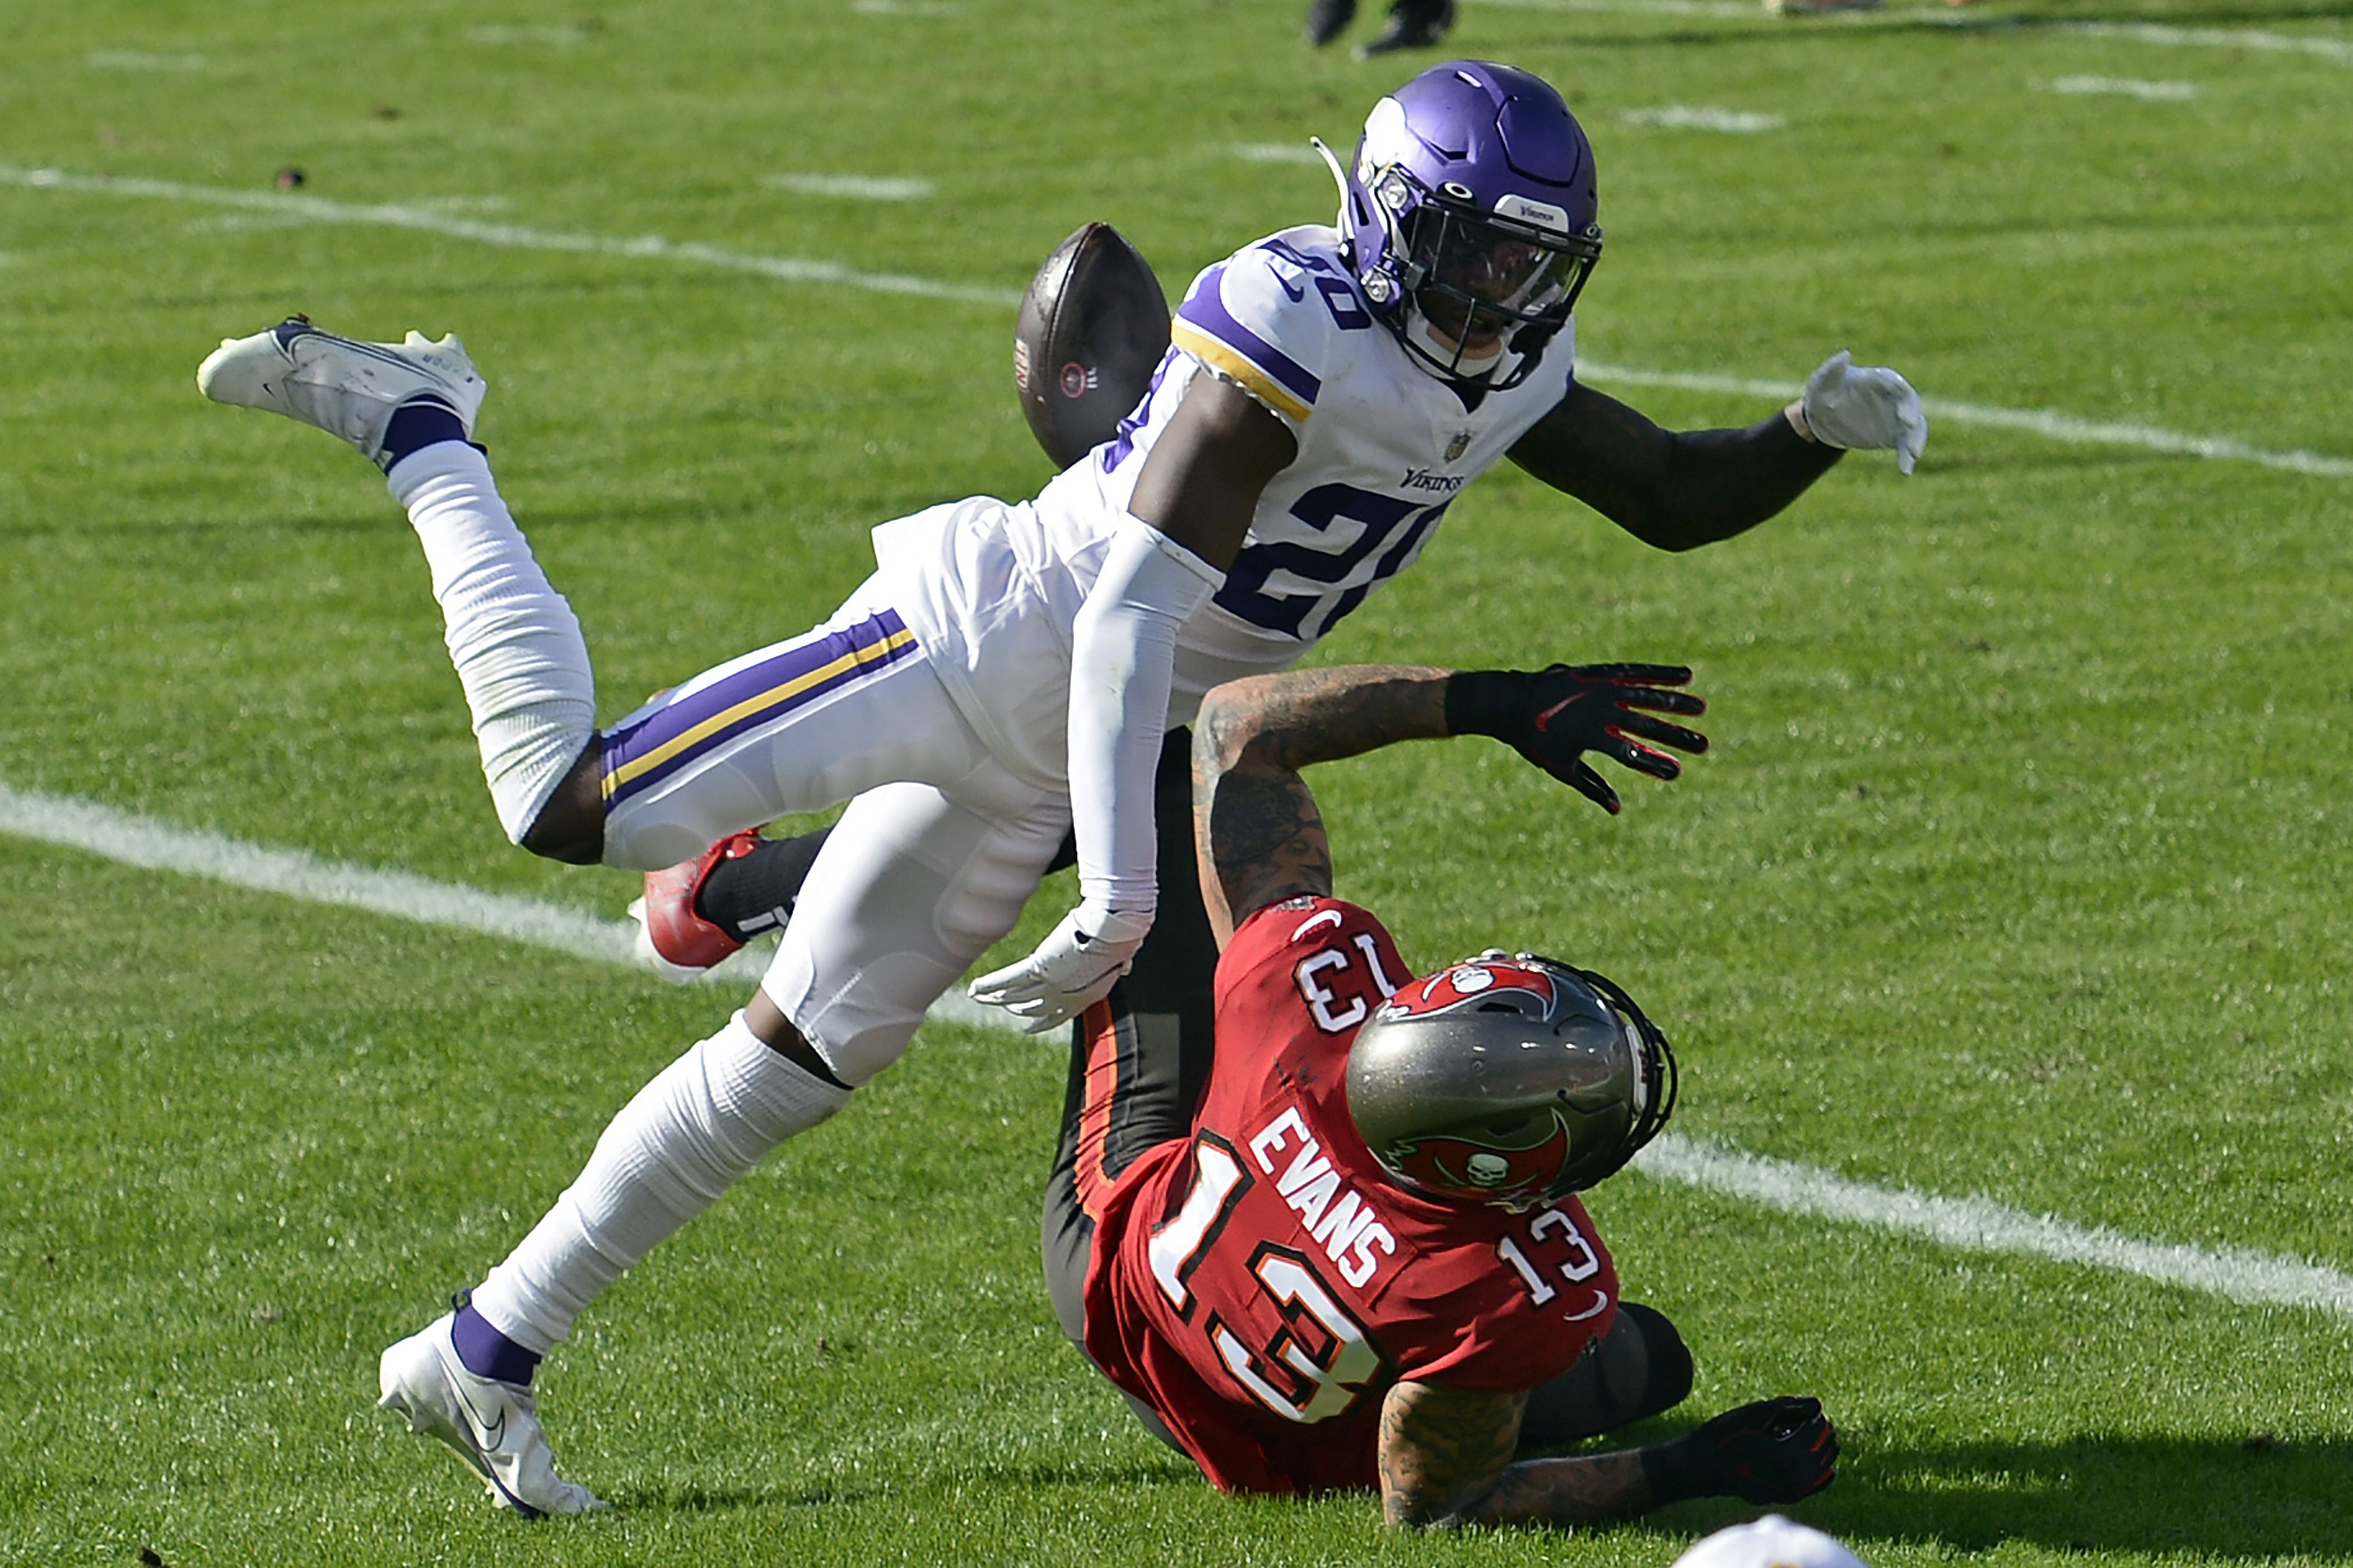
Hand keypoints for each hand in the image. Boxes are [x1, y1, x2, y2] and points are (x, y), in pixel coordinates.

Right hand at [967, 905, 1152, 1033]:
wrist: (1112, 931)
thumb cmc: (1119, 940)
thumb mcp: (1120, 960)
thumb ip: (1117, 967)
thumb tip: (1125, 965)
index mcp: (1084, 998)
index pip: (1057, 1017)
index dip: (1040, 1024)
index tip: (1027, 1029)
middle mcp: (1064, 997)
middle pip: (1032, 1007)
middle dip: (1016, 1008)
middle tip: (1004, 1005)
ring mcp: (1049, 984)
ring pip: (1015, 995)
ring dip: (995, 997)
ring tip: (979, 997)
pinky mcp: (1037, 968)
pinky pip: (1007, 980)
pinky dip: (989, 985)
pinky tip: (974, 989)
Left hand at [1445, 664, 1707, 814]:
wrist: (1511, 700)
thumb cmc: (1536, 740)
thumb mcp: (1561, 767)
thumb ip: (1592, 787)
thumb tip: (1617, 809)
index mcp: (1588, 736)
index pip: (1629, 752)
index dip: (1654, 763)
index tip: (1678, 771)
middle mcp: (1597, 710)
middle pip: (1645, 724)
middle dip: (1676, 736)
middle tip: (1704, 745)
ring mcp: (1599, 688)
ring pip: (1645, 694)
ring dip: (1675, 701)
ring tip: (1701, 708)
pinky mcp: (1600, 672)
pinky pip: (1635, 672)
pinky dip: (1659, 673)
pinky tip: (1685, 675)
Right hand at [1667, 1396, 1838, 1504]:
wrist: (1703, 1466)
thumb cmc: (1725, 1436)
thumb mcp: (1754, 1414)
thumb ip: (1787, 1407)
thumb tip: (1817, 1405)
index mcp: (1785, 1455)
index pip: (1813, 1434)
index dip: (1817, 1420)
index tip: (1818, 1412)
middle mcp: (1791, 1477)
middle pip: (1819, 1453)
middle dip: (1824, 1437)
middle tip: (1825, 1424)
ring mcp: (1787, 1491)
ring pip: (1819, 1472)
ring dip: (1825, 1454)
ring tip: (1824, 1440)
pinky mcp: (1782, 1498)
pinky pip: (1811, 1490)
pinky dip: (1822, 1479)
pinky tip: (1829, 1470)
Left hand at [1801, 350, 1926, 474]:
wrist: (1823, 418)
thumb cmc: (1823, 393)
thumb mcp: (1821, 382)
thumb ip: (1832, 369)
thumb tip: (1844, 354)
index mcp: (1878, 380)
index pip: (1892, 381)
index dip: (1898, 387)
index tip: (1900, 393)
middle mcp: (1892, 397)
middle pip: (1909, 402)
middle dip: (1911, 412)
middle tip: (1909, 423)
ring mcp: (1896, 416)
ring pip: (1914, 426)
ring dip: (1916, 439)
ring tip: (1913, 453)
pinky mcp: (1894, 435)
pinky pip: (1905, 445)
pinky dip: (1907, 456)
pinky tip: (1905, 470)